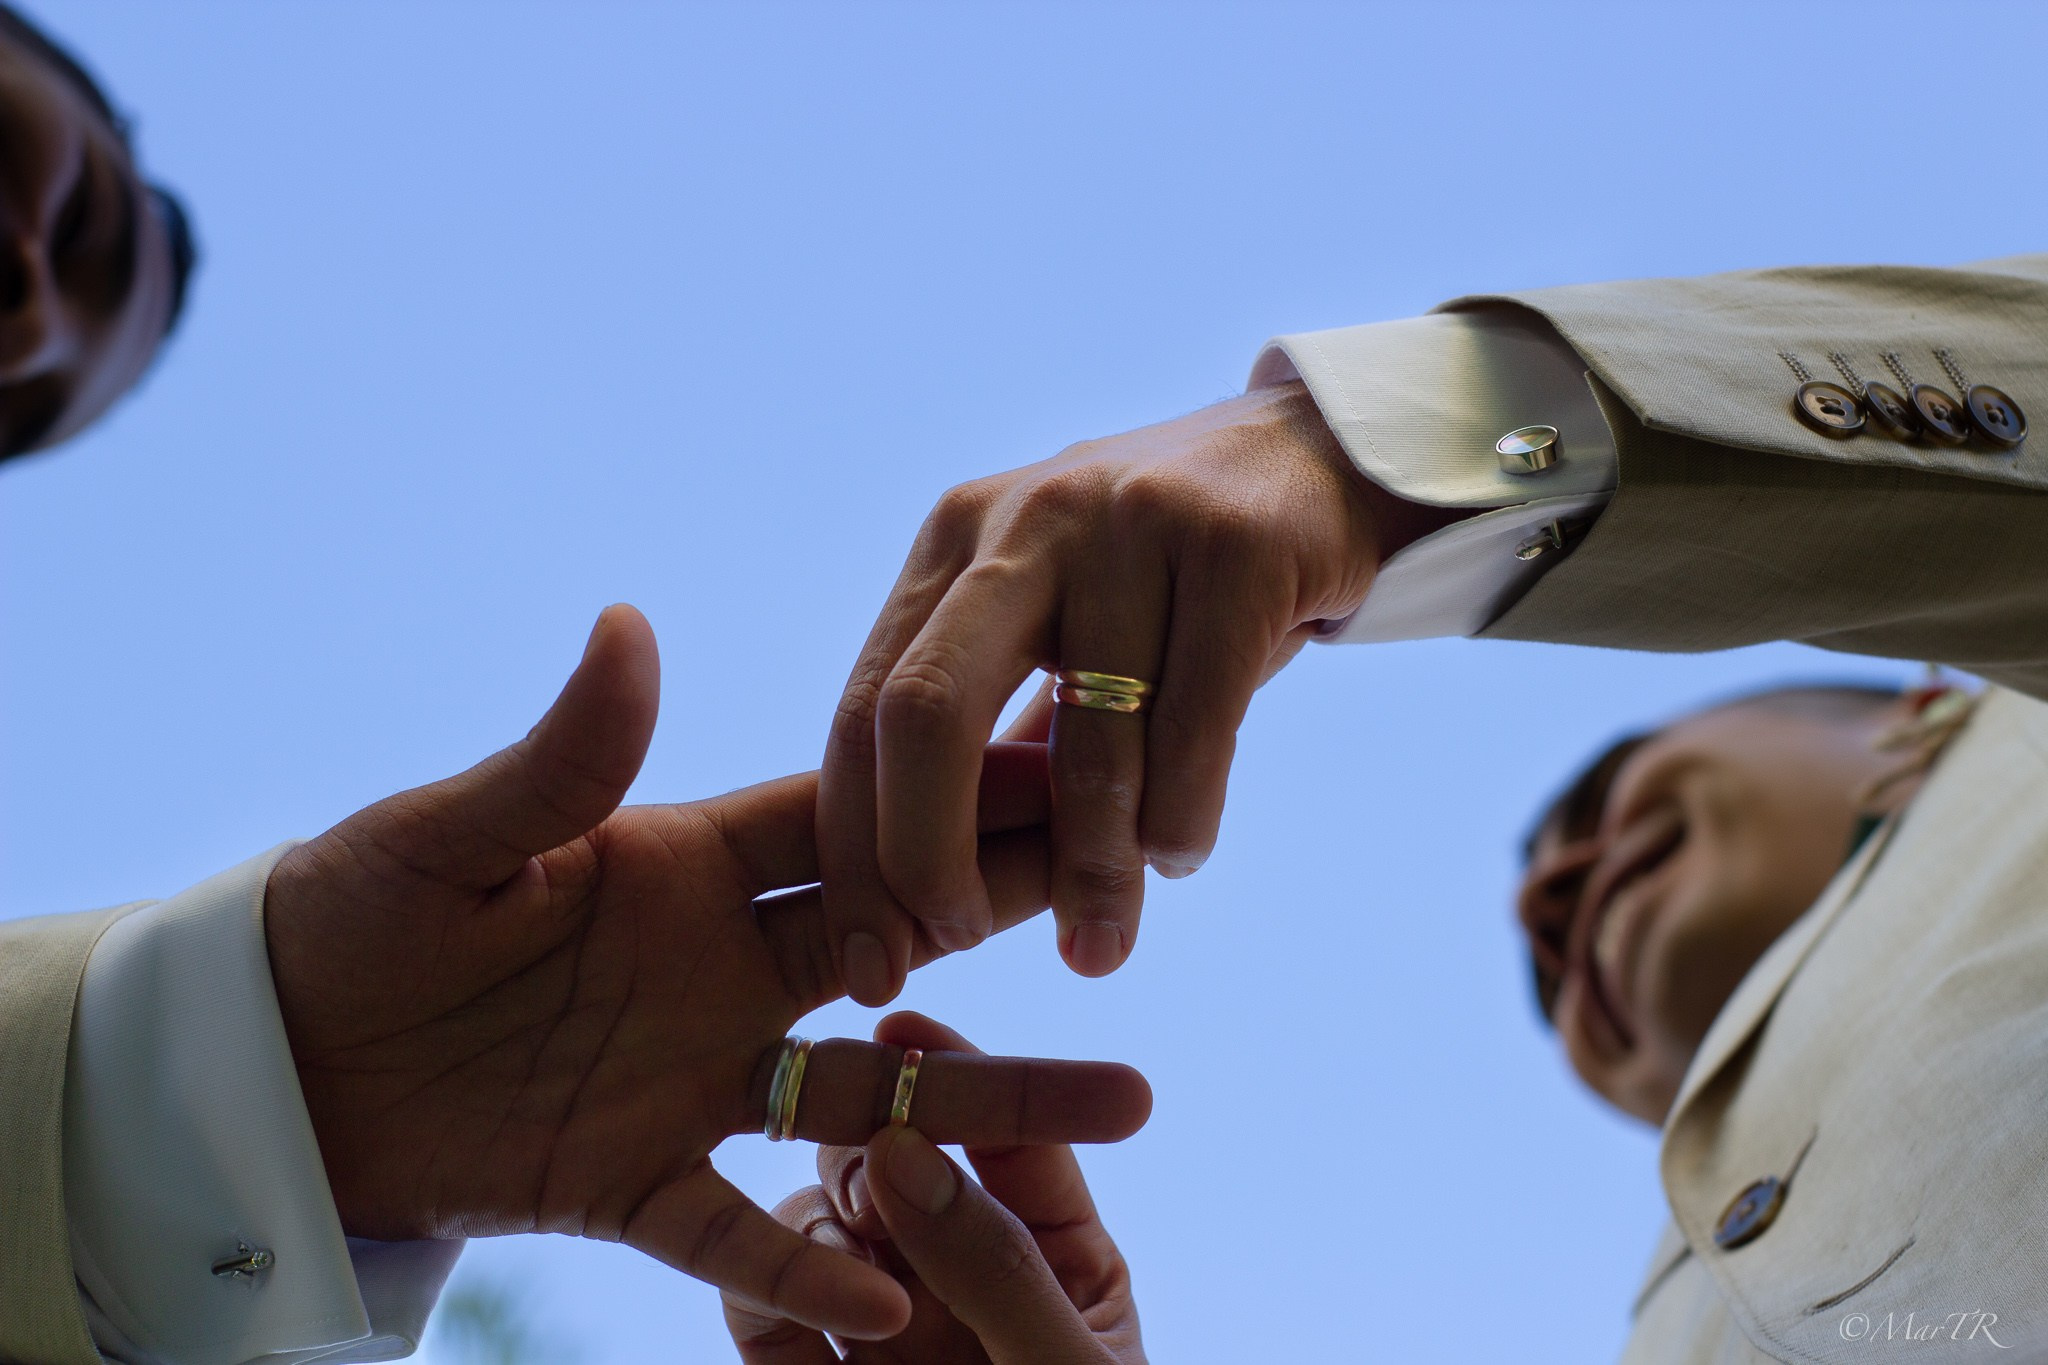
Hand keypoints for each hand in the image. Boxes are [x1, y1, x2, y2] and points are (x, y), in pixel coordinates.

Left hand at [263, 606, 1150, 1340]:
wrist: (272, 1061)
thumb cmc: (348, 919)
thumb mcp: (448, 841)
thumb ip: (559, 760)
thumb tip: (632, 623)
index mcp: (680, 869)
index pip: (843, 828)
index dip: (952, 801)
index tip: (1070, 767)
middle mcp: (714, 972)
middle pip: (894, 945)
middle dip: (1010, 920)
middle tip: (1131, 899)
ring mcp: (688, 1082)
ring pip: (865, 1094)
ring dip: (980, 1104)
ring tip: (1121, 1108)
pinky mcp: (633, 1184)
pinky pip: (738, 1232)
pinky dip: (807, 1260)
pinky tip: (896, 1285)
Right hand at [724, 1013, 1145, 1364]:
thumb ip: (991, 1263)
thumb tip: (904, 1143)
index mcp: (1060, 1265)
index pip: (1013, 1149)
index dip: (964, 1081)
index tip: (901, 1028)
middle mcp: (963, 1283)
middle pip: (902, 1168)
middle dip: (880, 1145)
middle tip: (875, 1150)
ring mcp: (877, 1329)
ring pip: (823, 1225)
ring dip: (824, 1221)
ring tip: (850, 1248)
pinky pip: (760, 1312)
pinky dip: (758, 1294)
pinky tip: (780, 1305)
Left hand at [821, 380, 1435, 1002]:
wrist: (1318, 460)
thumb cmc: (1165, 573)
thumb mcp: (1056, 624)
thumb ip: (997, 733)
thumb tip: (929, 898)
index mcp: (955, 543)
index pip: (863, 707)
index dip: (857, 846)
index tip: (869, 957)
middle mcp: (1024, 521)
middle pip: (927, 710)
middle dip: (926, 854)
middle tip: (957, 943)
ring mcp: (1129, 525)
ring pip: (1086, 742)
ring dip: (1090, 872)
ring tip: (1100, 944)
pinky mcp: (1235, 549)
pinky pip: (1195, 730)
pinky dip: (1181, 821)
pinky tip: (1181, 855)